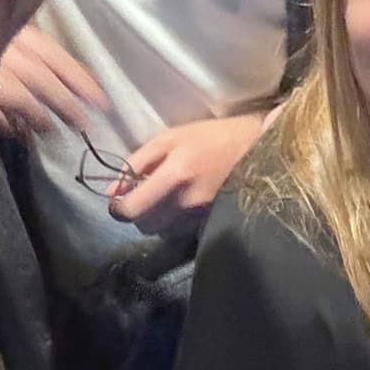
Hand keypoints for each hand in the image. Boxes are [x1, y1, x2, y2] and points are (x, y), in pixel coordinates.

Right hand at [0, 25, 106, 135]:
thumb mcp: (15, 42)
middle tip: (84, 125)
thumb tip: (84, 84)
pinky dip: (3, 121)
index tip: (103, 102)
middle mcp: (1, 47)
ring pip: (15, 94)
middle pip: (39, 78)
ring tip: (51, 131)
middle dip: (65, 103)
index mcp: (18, 33)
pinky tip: (15, 131)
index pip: (54, 55)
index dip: (80, 79)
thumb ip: (41, 59)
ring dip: (38, 116)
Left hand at [107, 113, 265, 234]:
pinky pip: (180, 232)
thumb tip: (111, 191)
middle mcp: (187, 202)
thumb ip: (136, 162)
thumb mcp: (169, 138)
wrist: (257, 147)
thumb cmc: (210, 137)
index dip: (118, 209)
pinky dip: (174, 222)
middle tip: (144, 195)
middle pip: (144, 225)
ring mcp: (202, 216)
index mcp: (174, 176)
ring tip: (166, 199)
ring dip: (157, 219)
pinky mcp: (212, 222)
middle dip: (138, 213)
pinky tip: (182, 204)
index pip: (132, 210)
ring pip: (162, 232)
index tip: (119, 200)